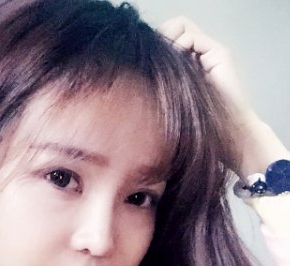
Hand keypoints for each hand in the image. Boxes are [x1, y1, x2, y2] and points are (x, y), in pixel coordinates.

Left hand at [159, 16, 289, 178]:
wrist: (225, 134)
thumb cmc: (194, 125)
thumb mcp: (170, 99)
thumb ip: (162, 81)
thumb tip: (143, 68)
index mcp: (187, 65)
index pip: (169, 37)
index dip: (155, 42)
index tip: (144, 59)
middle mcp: (199, 55)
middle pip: (175, 27)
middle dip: (160, 36)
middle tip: (151, 56)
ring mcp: (210, 53)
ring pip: (182, 27)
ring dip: (168, 39)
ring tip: (163, 61)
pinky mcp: (219, 54)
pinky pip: (192, 37)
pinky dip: (179, 45)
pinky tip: (174, 61)